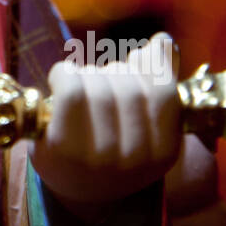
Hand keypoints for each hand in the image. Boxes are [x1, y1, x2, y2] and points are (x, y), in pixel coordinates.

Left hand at [31, 32, 181, 221]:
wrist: (71, 184)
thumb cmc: (111, 142)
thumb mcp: (143, 121)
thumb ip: (158, 79)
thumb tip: (162, 41)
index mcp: (163, 153)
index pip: (164, 92)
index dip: (148, 67)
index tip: (134, 63)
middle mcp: (134, 159)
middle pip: (128, 86)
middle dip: (114, 72)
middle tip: (102, 80)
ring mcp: (98, 157)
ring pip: (100, 85)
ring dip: (88, 73)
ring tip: (81, 84)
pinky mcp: (62, 147)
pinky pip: (71, 88)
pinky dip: (64, 72)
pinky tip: (61, 79)